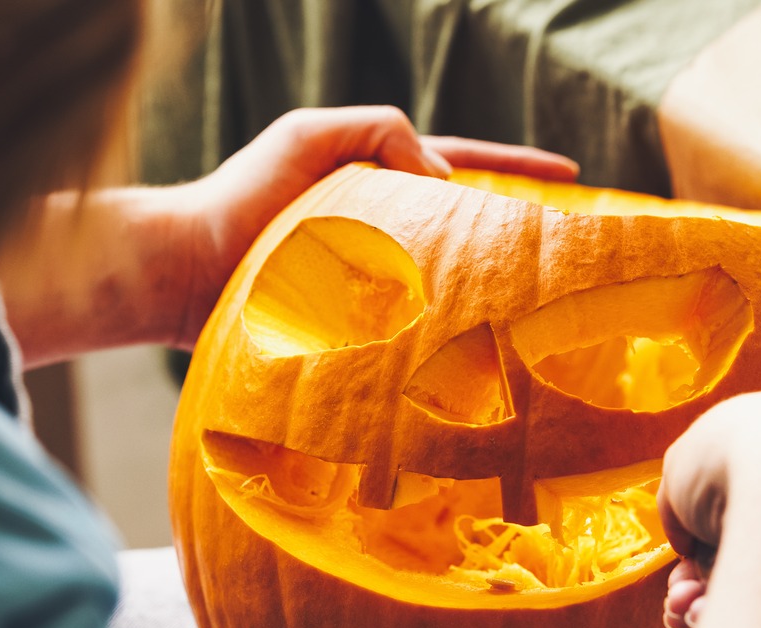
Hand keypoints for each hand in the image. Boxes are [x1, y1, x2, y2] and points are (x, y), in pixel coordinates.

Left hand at [0, 107, 576, 364]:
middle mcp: (382, 232)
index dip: (520, 169)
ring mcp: (371, 284)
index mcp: (379, 182)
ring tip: (536, 311)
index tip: (574, 178)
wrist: (186, 273)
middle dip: (517, 237)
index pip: (466, 166)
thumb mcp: (311, 136)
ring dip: (488, 295)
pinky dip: (444, 342)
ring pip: (447, 285)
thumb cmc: (242, 197)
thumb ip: (379, 134)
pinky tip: (473, 360)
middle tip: (571, 256)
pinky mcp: (355, 333)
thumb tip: (443, 183)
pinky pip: (413, 335)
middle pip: (467, 229)